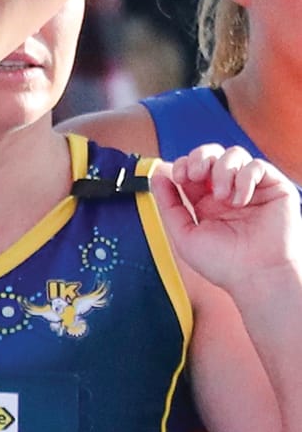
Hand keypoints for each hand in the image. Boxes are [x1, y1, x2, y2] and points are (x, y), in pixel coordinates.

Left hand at [153, 144, 301, 293]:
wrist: (256, 276)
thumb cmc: (223, 264)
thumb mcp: (185, 235)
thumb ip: (169, 205)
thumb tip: (157, 175)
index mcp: (206, 203)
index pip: (193, 169)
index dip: (185, 165)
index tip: (179, 176)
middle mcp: (229, 193)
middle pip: (212, 155)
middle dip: (200, 157)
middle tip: (197, 175)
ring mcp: (251, 189)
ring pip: (235, 155)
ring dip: (223, 170)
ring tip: (223, 197)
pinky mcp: (274, 188)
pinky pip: (257, 166)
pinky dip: (245, 178)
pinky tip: (241, 201)